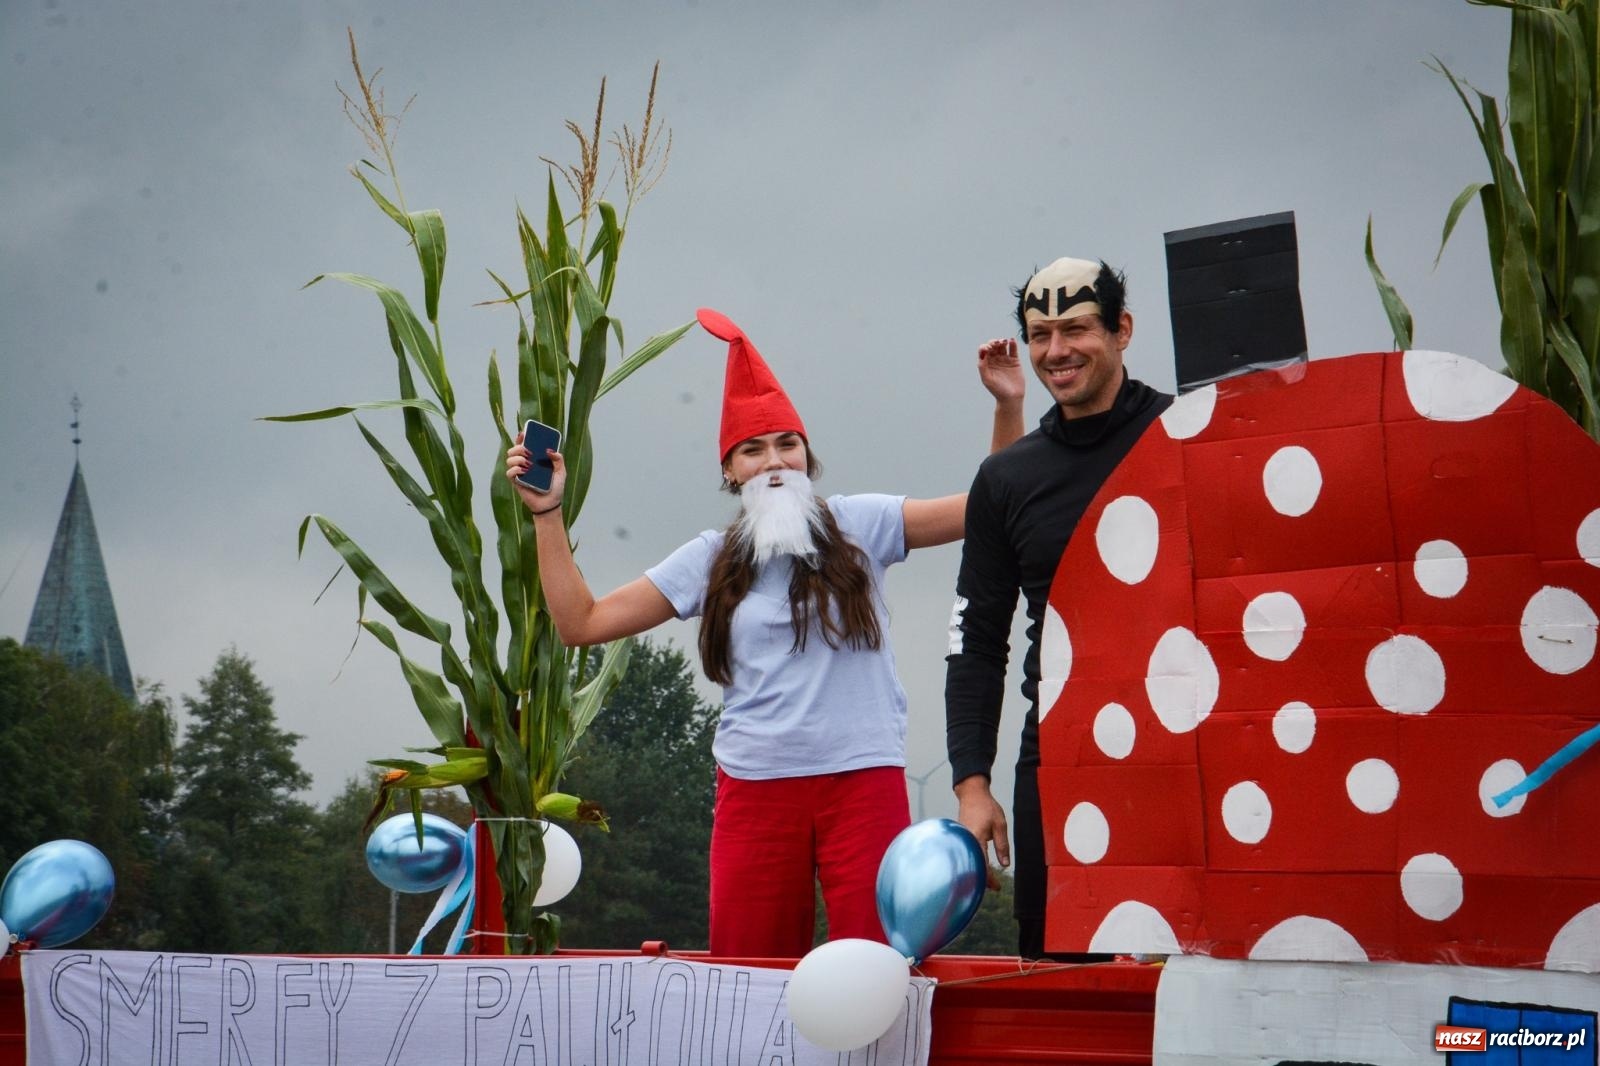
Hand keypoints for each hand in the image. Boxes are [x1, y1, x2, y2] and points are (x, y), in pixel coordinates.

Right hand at [505, 432, 566, 514]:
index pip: (523, 445)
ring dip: (517, 458)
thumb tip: (550, 450)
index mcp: (534, 459)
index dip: (521, 437)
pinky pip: (509, 473)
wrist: (551, 504)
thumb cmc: (555, 488)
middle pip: (513, 450)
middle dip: (518, 447)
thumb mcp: (561, 471)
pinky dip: (515, 470)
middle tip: (528, 452)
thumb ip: (559, 459)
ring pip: (509, 459)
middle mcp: (524, 464)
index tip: (524, 433)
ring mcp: (519, 473)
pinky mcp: (516, 483)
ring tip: (528, 463)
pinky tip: (524, 471)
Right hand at [953, 774, 1008, 889]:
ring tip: (989, 880)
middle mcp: (966, 841)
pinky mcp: (961, 838)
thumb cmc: (986, 807)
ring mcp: (962, 839)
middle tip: (994, 887)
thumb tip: (1005, 864)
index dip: (989, 879)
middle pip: (973, 866)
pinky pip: (967, 853)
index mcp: (976, 838)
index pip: (982, 864)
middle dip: (982, 879)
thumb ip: (1002, 845)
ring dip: (978, 871)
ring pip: (969, 860)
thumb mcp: (1000, 825)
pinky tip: (981, 866)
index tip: (997, 887)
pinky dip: (974, 862)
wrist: (971, 794)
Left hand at [977, 338, 1024, 405]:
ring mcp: (1005, 359)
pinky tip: (1011, 340)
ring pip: (1003, 346)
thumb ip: (982, 366)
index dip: (985, 346)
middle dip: (994, 342)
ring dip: (1002, 341)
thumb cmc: (997, 390)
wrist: (1011, 398)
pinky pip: (1013, 349)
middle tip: (997, 343)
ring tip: (1004, 341)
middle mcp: (995, 360)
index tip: (989, 349)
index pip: (984, 350)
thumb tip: (982, 352)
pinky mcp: (1015, 361)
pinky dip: (1012, 343)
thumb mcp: (987, 379)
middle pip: (993, 346)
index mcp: (986, 363)